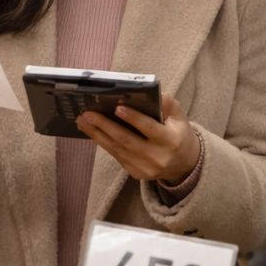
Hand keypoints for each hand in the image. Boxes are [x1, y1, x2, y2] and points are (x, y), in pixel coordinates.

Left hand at [78, 94, 200, 183]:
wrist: (183, 164)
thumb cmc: (178, 134)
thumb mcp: (179, 117)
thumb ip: (167, 103)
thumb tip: (147, 92)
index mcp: (171, 141)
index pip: (150, 128)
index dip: (134, 118)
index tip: (117, 108)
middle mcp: (157, 157)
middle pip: (126, 140)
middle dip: (105, 126)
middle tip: (88, 114)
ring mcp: (145, 168)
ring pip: (117, 149)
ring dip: (97, 134)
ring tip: (82, 121)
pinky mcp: (135, 173)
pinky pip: (116, 155)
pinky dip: (103, 142)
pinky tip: (92, 132)